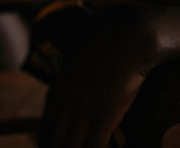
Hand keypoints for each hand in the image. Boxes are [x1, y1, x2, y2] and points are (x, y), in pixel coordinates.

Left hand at [40, 11, 164, 147]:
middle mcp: (68, 103)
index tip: (59, 141)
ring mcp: (85, 111)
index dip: (52, 137)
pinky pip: (94, 146)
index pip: (49, 121)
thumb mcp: (86, 56)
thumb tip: (79, 83)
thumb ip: (78, 72)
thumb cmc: (113, 43)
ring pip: (73, 146)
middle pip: (56, 139)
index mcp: (62, 87)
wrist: (130, 42)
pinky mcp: (104, 118)